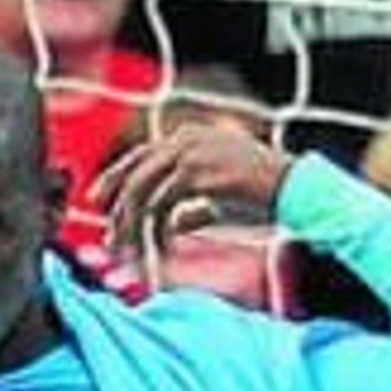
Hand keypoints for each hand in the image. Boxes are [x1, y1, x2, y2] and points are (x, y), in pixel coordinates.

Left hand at [95, 123, 293, 256]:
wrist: (292, 190)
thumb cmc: (261, 196)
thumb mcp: (219, 200)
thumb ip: (193, 208)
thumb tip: (174, 224)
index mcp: (189, 137)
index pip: (142, 156)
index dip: (116, 177)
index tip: (98, 200)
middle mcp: (185, 139)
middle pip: (135, 172)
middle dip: (117, 208)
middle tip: (109, 239)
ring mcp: (190, 154)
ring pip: (143, 191)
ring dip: (133, 226)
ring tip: (130, 252)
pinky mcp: (196, 174)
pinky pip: (162, 205)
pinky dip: (158, 232)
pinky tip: (165, 250)